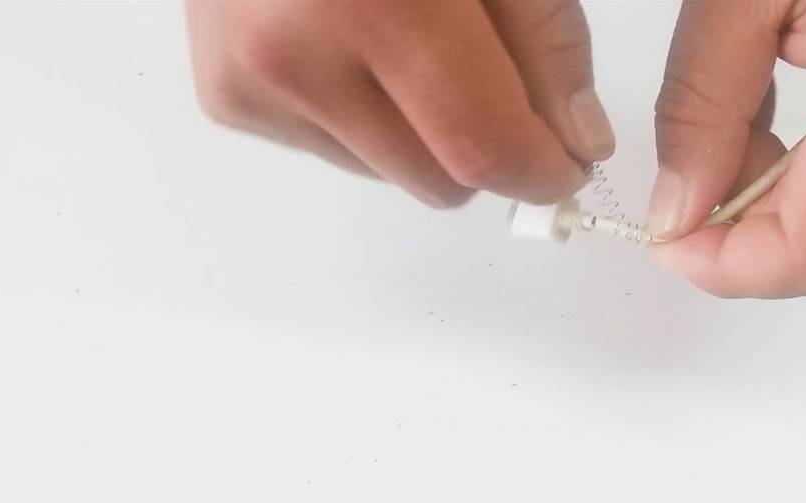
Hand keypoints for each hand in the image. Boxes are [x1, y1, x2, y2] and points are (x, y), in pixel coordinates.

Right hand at [186, 0, 614, 206]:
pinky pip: (333, 150)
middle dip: (479, 145)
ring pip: (386, 174)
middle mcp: (293, 57)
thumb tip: (580, 145)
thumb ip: (545, 37)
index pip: (478, 148)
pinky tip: (342, 35)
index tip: (568, 163)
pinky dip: (359, 114)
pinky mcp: (225, 98)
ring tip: (394, 29)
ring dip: (415, 129)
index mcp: (372, 4)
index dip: (540, 172)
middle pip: (436, 182)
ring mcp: (249, 83)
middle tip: (482, 66)